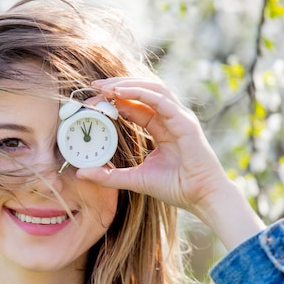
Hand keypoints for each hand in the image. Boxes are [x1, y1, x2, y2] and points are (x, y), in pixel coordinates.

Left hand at [77, 78, 264, 248]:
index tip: (91, 101)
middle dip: (117, 86)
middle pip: (142, 91)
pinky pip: (161, 100)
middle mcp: (170, 118)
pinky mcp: (185, 122)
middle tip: (93, 87)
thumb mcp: (135, 180)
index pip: (134, 105)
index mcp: (161, 127)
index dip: (113, 100)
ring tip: (105, 87)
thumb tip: (80, 174)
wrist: (203, 198)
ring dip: (127, 85)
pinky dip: (140, 93)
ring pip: (152, 89)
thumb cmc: (177, 188)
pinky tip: (120, 93)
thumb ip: (109, 176)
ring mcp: (179, 117)